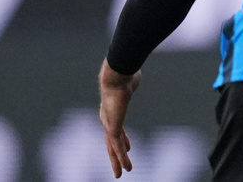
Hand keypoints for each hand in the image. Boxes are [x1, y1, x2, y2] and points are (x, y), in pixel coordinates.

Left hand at [98, 60, 141, 177]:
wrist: (117, 75)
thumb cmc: (124, 72)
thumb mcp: (130, 78)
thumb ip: (131, 79)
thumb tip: (134, 71)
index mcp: (111, 108)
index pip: (116, 127)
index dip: (122, 138)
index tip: (128, 146)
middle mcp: (108, 118)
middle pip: (111, 141)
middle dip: (115, 154)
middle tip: (119, 167)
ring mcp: (109, 123)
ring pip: (112, 147)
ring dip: (117, 161)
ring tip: (121, 174)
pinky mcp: (113, 127)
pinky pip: (117, 147)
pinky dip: (121, 158)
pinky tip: (126, 167)